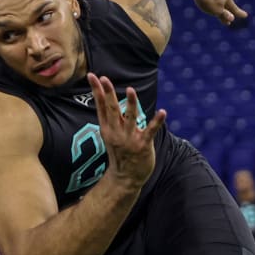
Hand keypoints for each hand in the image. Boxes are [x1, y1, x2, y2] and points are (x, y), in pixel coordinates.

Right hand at [89, 73, 166, 188]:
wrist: (126, 179)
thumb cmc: (120, 154)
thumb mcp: (110, 136)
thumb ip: (110, 118)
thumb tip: (105, 99)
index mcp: (108, 129)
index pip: (101, 106)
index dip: (97, 90)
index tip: (92, 75)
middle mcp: (117, 132)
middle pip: (112, 109)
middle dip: (108, 93)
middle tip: (104, 78)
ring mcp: (130, 139)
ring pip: (130, 118)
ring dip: (131, 104)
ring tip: (130, 90)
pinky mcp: (143, 145)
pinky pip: (151, 131)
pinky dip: (157, 121)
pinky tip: (163, 112)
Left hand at [191, 0, 247, 25]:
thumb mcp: (216, 9)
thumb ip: (223, 14)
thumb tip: (231, 18)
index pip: (234, 8)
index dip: (239, 13)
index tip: (245, 16)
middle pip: (226, 1)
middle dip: (227, 9)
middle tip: (231, 16)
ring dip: (219, 0)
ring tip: (219, 4)